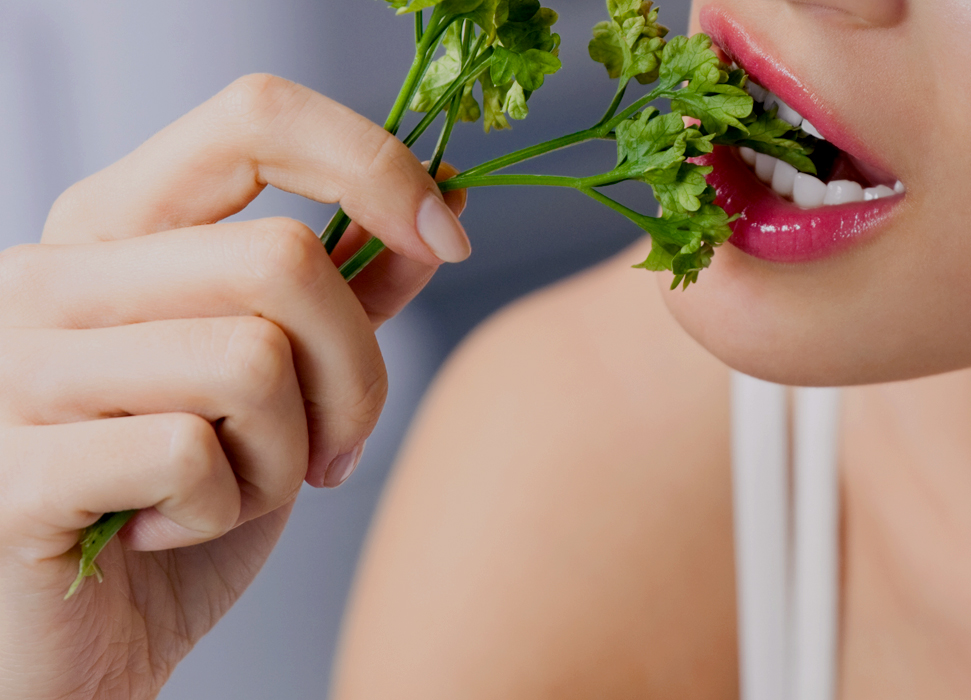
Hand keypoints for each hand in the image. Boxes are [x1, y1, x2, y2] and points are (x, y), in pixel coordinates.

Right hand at [0, 74, 466, 699]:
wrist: (80, 646)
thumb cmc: (180, 507)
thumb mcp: (281, 388)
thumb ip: (345, 294)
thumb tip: (436, 216)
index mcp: (114, 228)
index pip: (254, 119)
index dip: (375, 164)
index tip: (450, 236)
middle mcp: (52, 274)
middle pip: (284, 258)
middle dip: (354, 374)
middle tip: (334, 448)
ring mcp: (16, 364)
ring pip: (251, 358)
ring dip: (285, 454)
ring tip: (236, 490)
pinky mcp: (14, 466)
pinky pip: (191, 456)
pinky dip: (221, 513)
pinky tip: (166, 530)